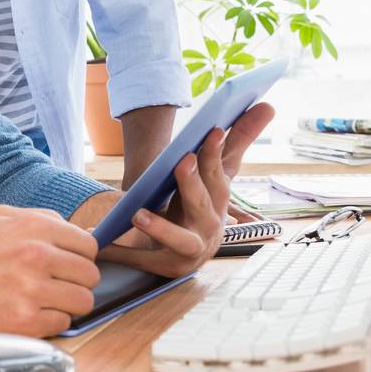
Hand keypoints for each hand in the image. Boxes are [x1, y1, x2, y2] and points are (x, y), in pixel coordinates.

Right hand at [0, 206, 101, 337]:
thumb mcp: (2, 219)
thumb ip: (45, 219)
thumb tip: (90, 232)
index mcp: (34, 228)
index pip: (89, 246)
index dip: (80, 257)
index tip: (66, 266)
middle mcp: (36, 257)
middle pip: (90, 275)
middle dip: (75, 282)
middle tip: (53, 285)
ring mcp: (32, 291)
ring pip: (82, 301)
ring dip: (66, 304)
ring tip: (42, 301)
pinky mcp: (25, 323)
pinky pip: (63, 324)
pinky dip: (49, 322)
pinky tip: (28, 314)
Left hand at [101, 102, 275, 276]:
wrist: (185, 254)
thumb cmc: (199, 204)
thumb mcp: (214, 173)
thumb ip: (238, 141)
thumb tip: (267, 105)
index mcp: (219, 198)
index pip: (219, 172)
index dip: (216, 153)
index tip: (212, 130)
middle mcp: (210, 224)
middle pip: (202, 202)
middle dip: (192, 182)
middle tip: (182, 160)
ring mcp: (190, 248)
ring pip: (179, 238)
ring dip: (161, 227)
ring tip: (139, 214)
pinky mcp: (167, 266)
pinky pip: (143, 260)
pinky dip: (123, 252)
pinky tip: (102, 243)